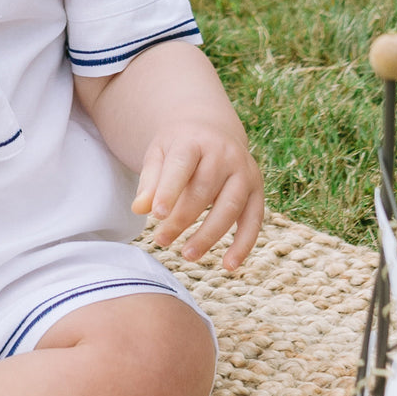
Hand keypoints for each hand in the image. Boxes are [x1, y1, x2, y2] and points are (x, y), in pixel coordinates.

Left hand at [131, 121, 263, 270]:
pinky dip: (244, 244)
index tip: (156, 215)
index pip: (181, 166)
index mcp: (194, 141)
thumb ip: (149, 181)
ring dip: (209, 235)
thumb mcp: (158, 155)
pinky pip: (254, 219)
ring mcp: (244, 171)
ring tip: (187, 255)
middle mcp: (224, 154)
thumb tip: (139, 209)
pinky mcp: (257, 189)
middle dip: (182, 219)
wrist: (211, 130)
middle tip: (161, 241)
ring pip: (230, 207)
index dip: (169, 190)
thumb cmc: (178, 148)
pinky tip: (228, 265)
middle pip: (204, 190)